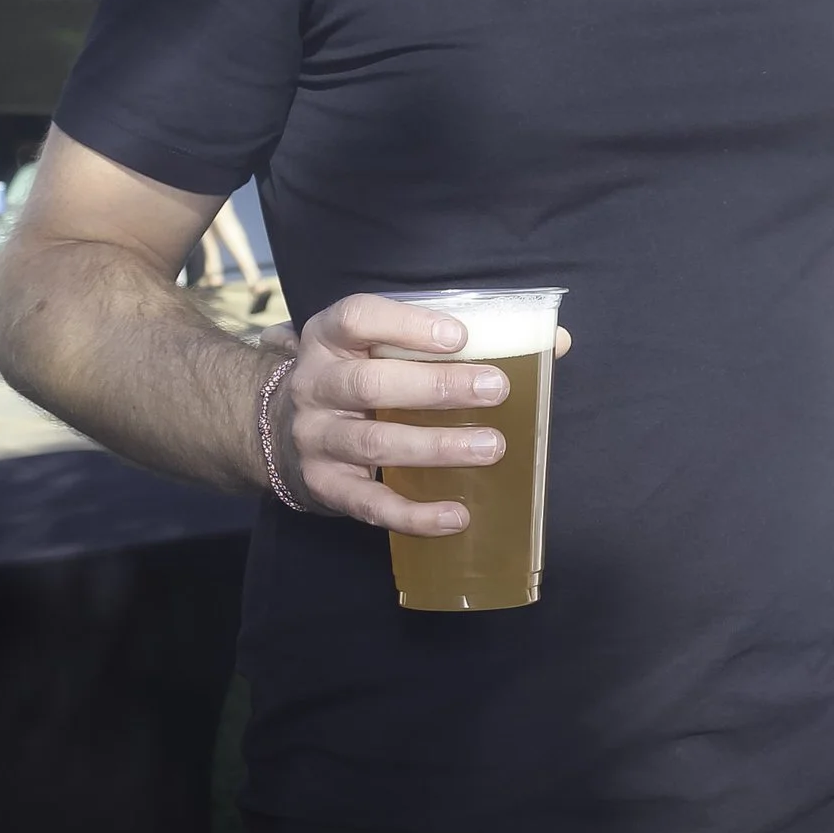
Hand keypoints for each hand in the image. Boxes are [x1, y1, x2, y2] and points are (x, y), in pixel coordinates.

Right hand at [261, 296, 568, 534]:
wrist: (280, 429)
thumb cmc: (360, 375)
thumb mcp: (385, 345)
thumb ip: (458, 338)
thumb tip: (553, 340)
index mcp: (331, 337)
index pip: (359, 317)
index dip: (407, 324)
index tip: (460, 335)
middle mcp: (315, 384)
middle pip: (369, 383)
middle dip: (436, 387)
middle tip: (496, 389)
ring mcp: (316, 437)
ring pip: (373, 441)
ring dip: (435, 447)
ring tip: (492, 448)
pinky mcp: (324, 485)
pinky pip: (369, 504)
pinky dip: (415, 513)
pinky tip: (457, 514)